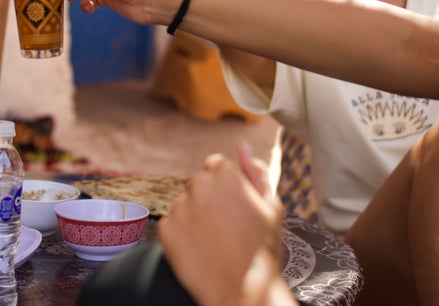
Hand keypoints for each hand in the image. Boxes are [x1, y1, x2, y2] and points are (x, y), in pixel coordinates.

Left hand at [157, 144, 286, 305]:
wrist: (244, 292)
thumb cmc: (262, 250)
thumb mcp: (271, 207)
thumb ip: (256, 171)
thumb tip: (243, 147)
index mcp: (225, 175)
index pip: (216, 166)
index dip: (227, 188)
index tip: (234, 208)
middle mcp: (198, 186)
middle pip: (200, 185)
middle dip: (209, 200)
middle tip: (227, 228)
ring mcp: (180, 208)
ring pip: (185, 205)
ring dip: (195, 218)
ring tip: (216, 242)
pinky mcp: (166, 230)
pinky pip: (172, 225)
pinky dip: (182, 236)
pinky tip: (201, 251)